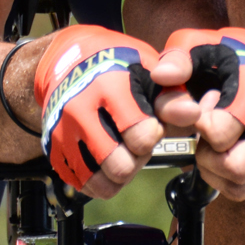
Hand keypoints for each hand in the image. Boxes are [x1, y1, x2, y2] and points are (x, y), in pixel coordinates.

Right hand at [34, 23, 160, 198]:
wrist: (65, 60)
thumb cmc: (114, 63)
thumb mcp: (148, 68)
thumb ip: (172, 94)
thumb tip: (192, 114)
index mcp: (108, 85)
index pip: (141, 136)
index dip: (153, 135)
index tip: (150, 124)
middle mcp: (79, 109)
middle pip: (120, 166)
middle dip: (135, 158)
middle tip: (134, 140)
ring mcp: (61, 130)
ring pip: (99, 181)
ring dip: (118, 173)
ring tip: (121, 151)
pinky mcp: (51, 147)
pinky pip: (81, 184)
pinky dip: (98, 179)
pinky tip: (103, 158)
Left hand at [148, 27, 244, 200]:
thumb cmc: (221, 54)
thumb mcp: (194, 45)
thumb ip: (177, 61)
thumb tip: (162, 77)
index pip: (220, 131)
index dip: (198, 125)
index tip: (200, 107)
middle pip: (235, 165)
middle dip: (207, 154)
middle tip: (203, 132)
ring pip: (243, 182)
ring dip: (216, 170)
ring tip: (211, 146)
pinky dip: (225, 181)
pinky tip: (218, 156)